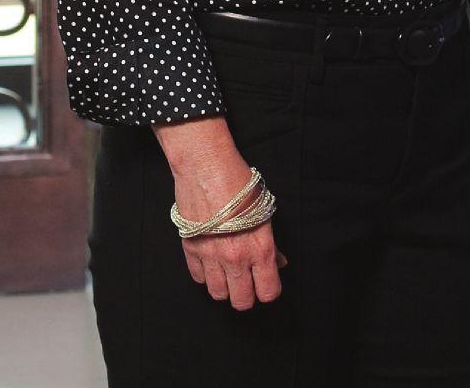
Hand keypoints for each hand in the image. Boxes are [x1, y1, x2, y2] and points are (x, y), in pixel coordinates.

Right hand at [154, 116, 286, 308]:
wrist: (207, 167)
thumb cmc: (240, 182)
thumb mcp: (264, 209)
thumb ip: (271, 242)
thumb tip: (279, 262)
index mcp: (260, 248)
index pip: (268, 291)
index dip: (269, 289)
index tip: (267, 281)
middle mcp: (236, 259)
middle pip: (241, 302)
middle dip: (247, 295)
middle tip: (248, 281)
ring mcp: (211, 257)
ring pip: (218, 294)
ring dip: (225, 286)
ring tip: (229, 271)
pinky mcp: (190, 251)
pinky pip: (199, 279)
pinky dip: (206, 274)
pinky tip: (212, 260)